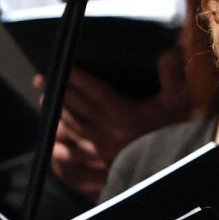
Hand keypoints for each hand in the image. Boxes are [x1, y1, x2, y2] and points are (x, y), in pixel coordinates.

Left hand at [48, 58, 190, 199]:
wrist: (174, 167)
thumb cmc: (174, 133)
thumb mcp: (177, 103)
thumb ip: (172, 77)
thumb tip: (170, 52)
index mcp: (126, 114)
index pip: (96, 92)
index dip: (78, 78)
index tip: (63, 67)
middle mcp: (109, 131)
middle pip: (77, 108)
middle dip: (58, 91)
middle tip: (41, 79)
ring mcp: (102, 148)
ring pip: (73, 127)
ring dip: (57, 112)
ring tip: (45, 99)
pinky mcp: (101, 161)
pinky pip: (75, 149)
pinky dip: (63, 139)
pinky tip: (55, 134)